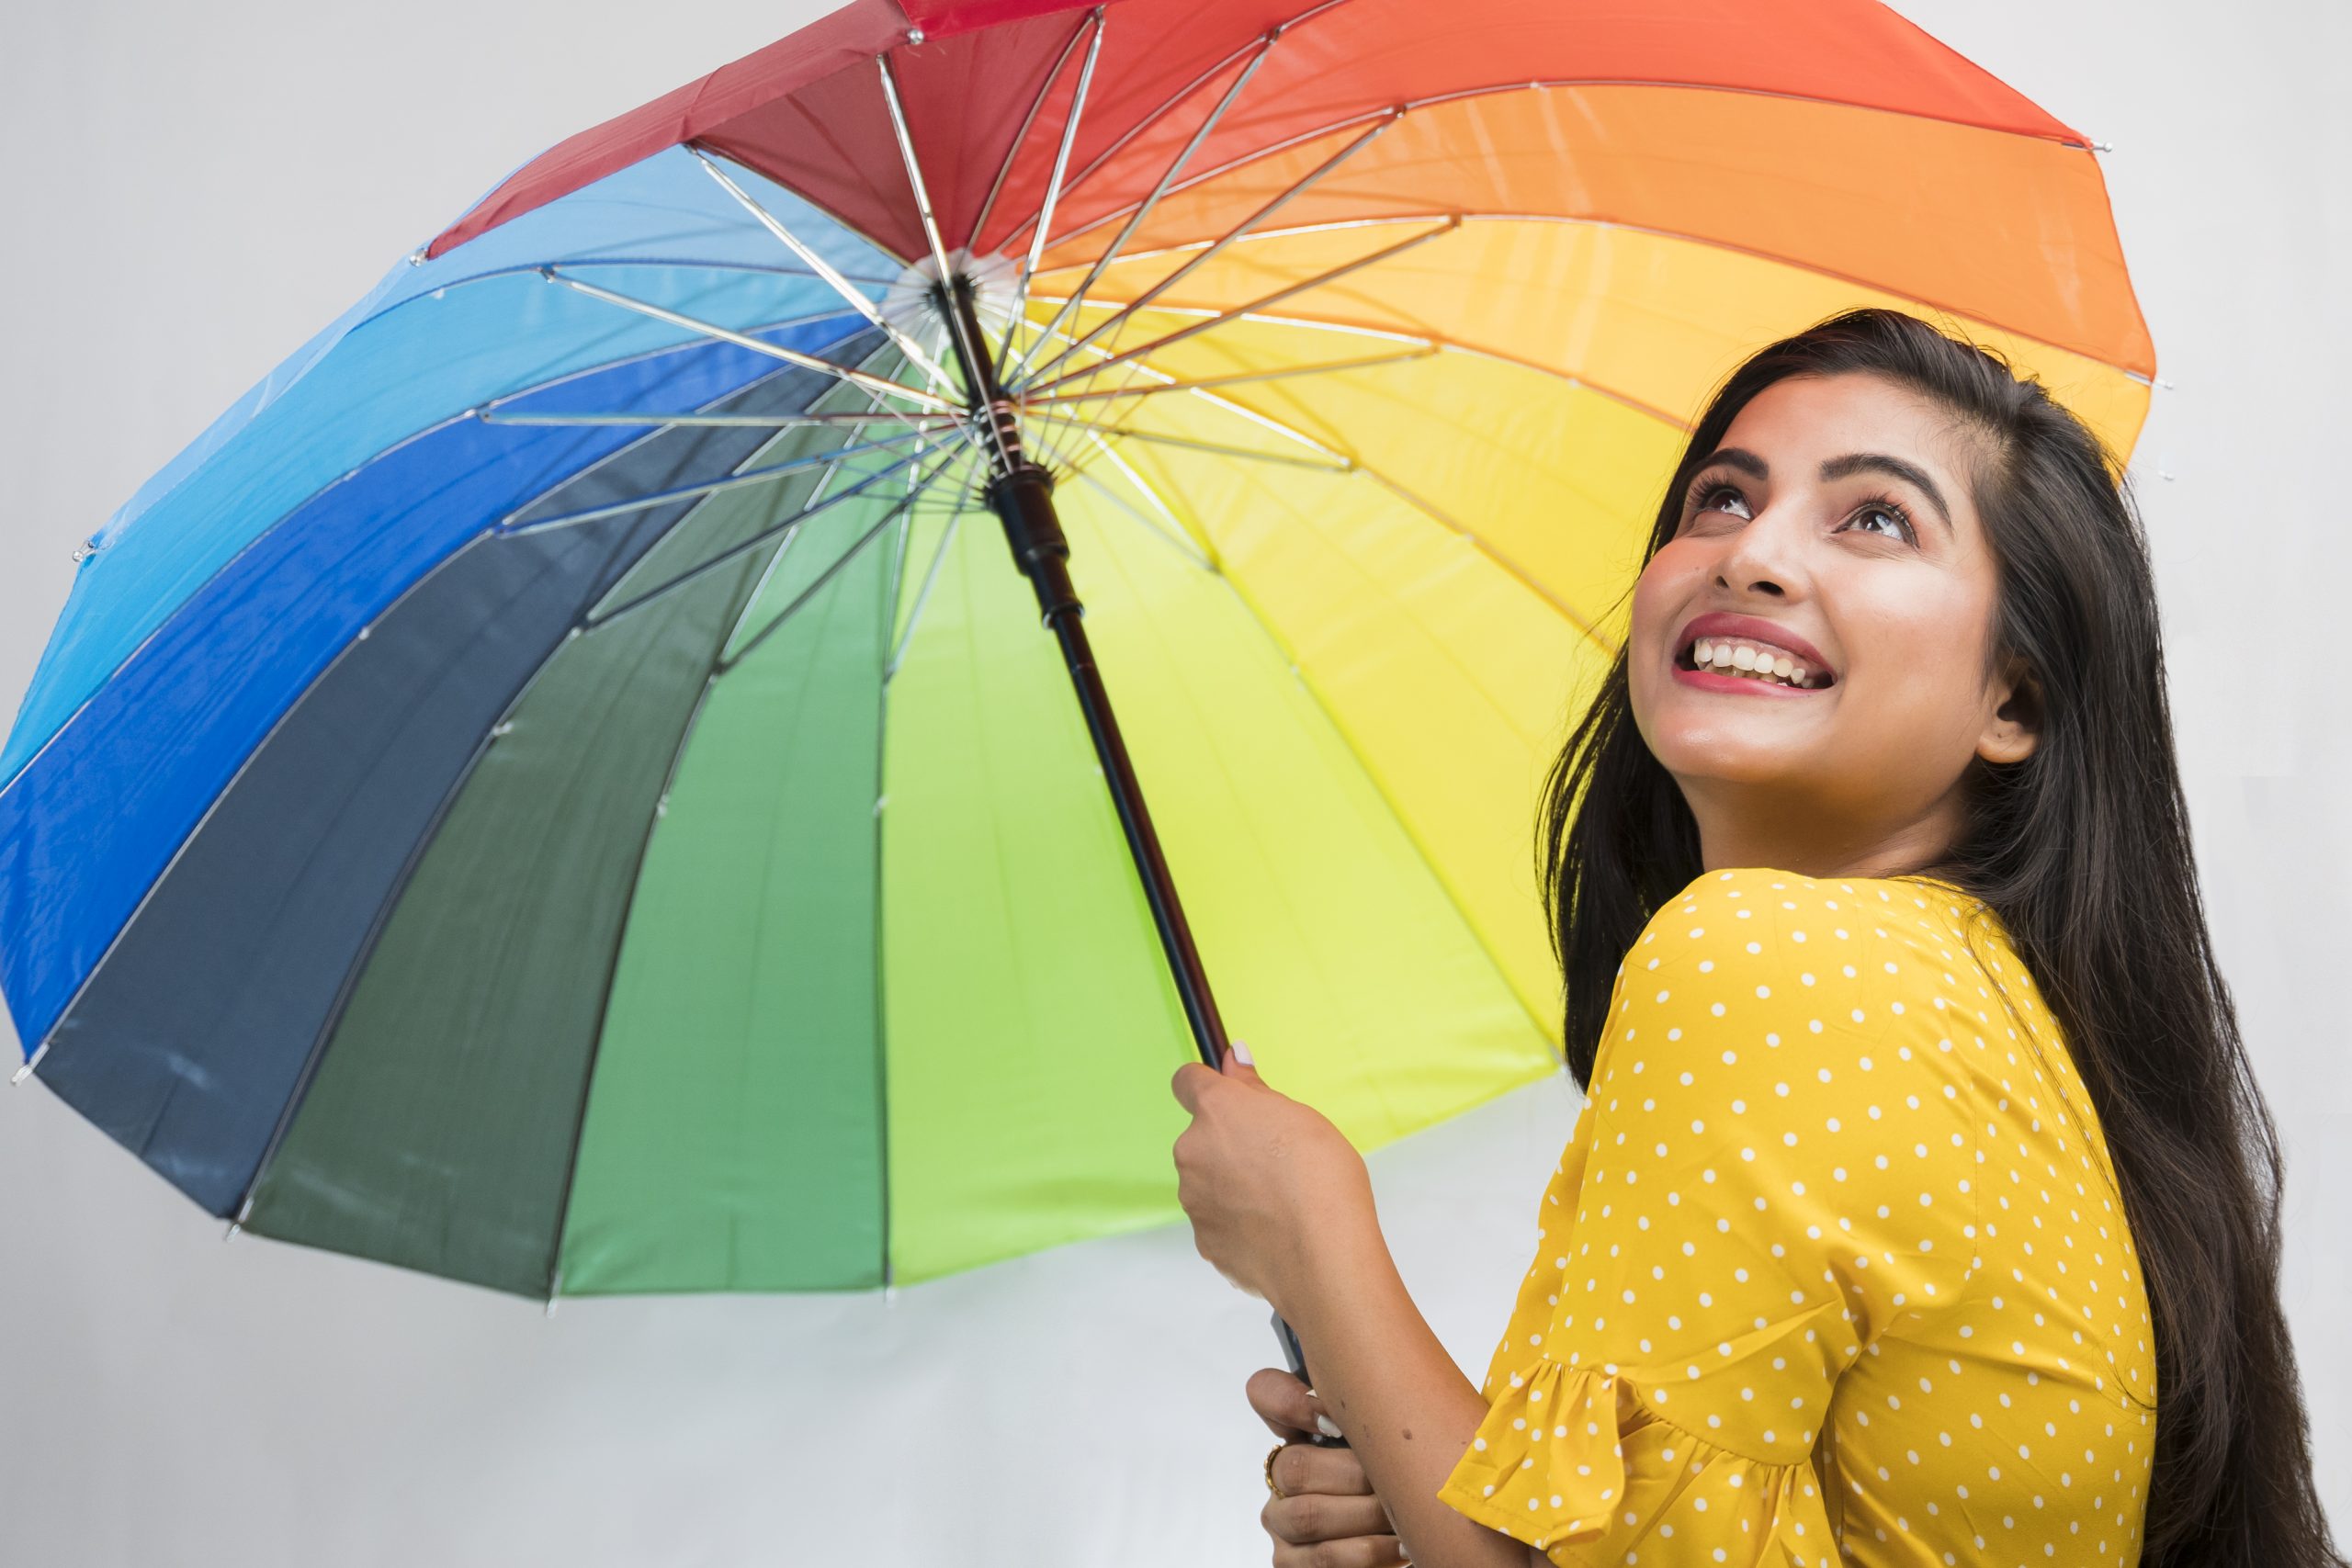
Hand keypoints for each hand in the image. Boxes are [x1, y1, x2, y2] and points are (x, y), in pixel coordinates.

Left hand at [1170, 1041, 1374, 1311]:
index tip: (1229, 1098)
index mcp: (1216, 1110)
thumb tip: (1233, 1057)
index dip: (1207, 1087)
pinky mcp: (1203, 1241)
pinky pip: (1217, 1221)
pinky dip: (1239, 1222)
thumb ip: (1255, 1089)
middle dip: (1228, 1144)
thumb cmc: (1321, 1177)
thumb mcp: (1299, 1115)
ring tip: (1279, 1200)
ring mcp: (1193, 1199)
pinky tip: (1274, 1229)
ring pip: (1207, 1182)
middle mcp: (1192, 1150)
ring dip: (1232, 1184)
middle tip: (1275, 1160)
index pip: (1187, 1081)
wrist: (1323, 1255)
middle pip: (1201, 1138)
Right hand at [1250, 1367, 1409, 1566]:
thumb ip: (1379, 1420)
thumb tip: (1395, 1392)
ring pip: (1310, 1515)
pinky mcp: (1289, 1563)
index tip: (1334, 1418)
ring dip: (1367, 1517)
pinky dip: (1368, 1552)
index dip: (1291, 1401)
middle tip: (1397, 1481)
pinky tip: (1400, 1546)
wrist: (1397, 1542)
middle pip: (1295, 1466)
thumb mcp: (1388, 1449)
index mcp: (1299, 1434)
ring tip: (1403, 1517)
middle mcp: (1280, 1476)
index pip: (1267, 1393)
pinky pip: (1324, 1558)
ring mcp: (1280, 1522)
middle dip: (1356, 1476)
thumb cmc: (1394, 1489)